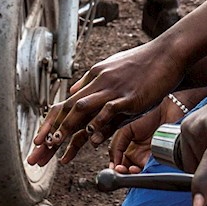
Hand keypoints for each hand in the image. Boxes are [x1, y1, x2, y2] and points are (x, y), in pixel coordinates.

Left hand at [28, 39, 184, 165]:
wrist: (169, 54)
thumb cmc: (144, 64)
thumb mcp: (113, 69)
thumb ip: (93, 84)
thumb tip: (74, 92)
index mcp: (93, 78)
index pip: (65, 103)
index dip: (50, 124)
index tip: (39, 142)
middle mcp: (98, 82)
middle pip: (67, 109)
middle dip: (50, 132)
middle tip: (37, 151)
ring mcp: (113, 89)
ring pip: (82, 108)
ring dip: (66, 128)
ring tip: (54, 145)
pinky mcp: (129, 96)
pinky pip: (109, 111)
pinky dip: (98, 125)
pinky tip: (91, 140)